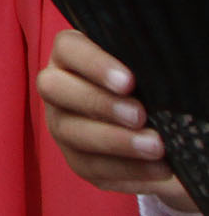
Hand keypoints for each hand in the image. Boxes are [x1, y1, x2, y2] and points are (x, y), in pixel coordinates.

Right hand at [40, 28, 197, 208]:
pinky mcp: (77, 159)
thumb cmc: (151, 90)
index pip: (68, 48)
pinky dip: (127, 169)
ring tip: (155, 146)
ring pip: (71, 131)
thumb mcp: (147, 73)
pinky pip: (93, 167)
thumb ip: (146, 66)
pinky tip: (157, 168)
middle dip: (97, 103)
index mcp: (72, 55)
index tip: (128, 81)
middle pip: (55, 88)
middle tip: (139, 115)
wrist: (159, 130)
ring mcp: (62, 124)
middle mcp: (57, 87)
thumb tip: (162, 69)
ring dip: (114, 141)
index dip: (93, 64)